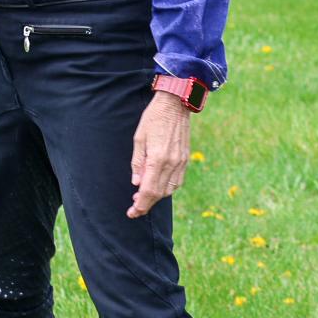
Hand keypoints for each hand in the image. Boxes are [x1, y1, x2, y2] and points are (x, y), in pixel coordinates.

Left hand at [127, 92, 192, 217]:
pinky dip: (167, 189)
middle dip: (146, 204)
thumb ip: (138, 163)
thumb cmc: (153, 118)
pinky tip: (158, 187)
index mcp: (158, 159)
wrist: (175, 104)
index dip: (140, 205)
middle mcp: (172, 163)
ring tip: (143, 197)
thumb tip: (136, 183)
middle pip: (159, 193)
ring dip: (157, 197)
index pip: (148, 190)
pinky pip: (177, 181)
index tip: (132, 213)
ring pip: (169, 190)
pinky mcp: (185, 159)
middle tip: (135, 208)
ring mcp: (181, 162)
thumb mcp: (139, 138)